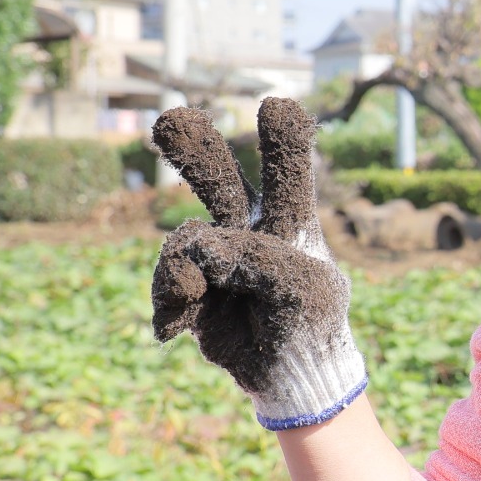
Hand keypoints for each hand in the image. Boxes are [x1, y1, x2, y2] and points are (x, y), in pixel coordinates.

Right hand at [151, 98, 366, 430]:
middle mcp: (250, 228)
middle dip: (195, 150)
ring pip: (185, 237)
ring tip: (196, 297)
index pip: (288, 172)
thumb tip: (202, 249)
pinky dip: (170, 301)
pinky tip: (173, 328)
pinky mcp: (190, 283)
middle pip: (220, 178)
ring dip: (184, 272)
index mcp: (291, 221)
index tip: (277, 106)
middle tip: (170, 120)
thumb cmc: (312, 323)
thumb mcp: (307, 289)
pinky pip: (167, 277)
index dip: (283, 141)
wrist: (289, 374)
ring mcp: (216, 254)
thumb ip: (262, 258)